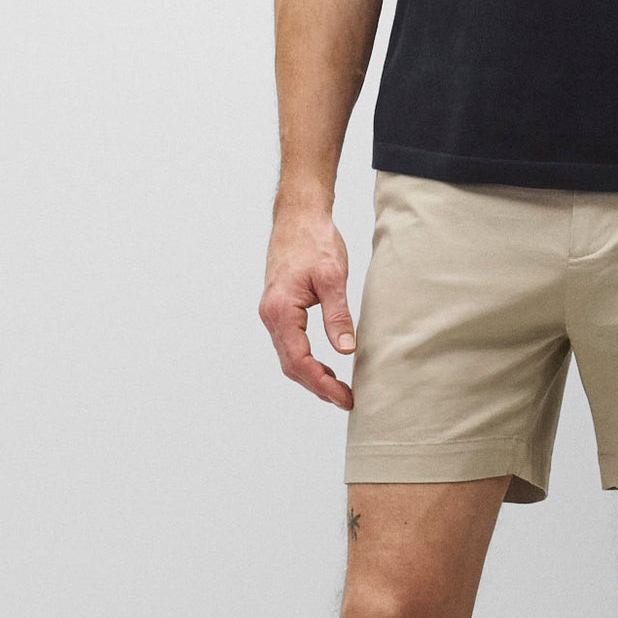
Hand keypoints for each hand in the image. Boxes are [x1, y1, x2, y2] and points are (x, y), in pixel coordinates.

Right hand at [259, 208, 358, 408]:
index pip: (299, 361)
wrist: (298, 217)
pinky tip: (325, 366)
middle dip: (318, 386)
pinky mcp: (279, 309)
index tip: (345, 397)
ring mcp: (272, 313)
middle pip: (291, 366)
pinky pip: (289, 344)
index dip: (322, 384)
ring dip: (311, 376)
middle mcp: (271, 316)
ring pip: (289, 357)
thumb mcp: (333, 278)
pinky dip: (306, 361)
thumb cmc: (314, 241)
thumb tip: (345, 350)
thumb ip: (338, 316)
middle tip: (346, 400)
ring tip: (339, 389)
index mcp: (281, 311)